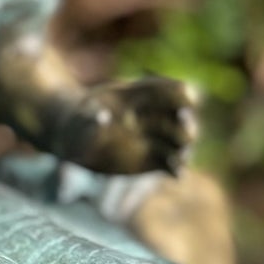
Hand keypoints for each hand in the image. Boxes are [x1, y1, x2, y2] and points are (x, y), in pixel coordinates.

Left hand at [56, 75, 199, 176]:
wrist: (77, 139)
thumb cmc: (78, 121)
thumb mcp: (80, 118)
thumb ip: (90, 118)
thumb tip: (102, 118)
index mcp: (140, 96)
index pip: (169, 89)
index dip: (179, 92)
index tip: (185, 98)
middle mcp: (154, 116)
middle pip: (182, 117)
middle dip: (186, 123)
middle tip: (185, 130)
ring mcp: (156, 138)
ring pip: (181, 142)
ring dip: (184, 148)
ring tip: (179, 157)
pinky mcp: (154, 160)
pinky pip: (172, 165)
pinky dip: (176, 170)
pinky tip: (176, 175)